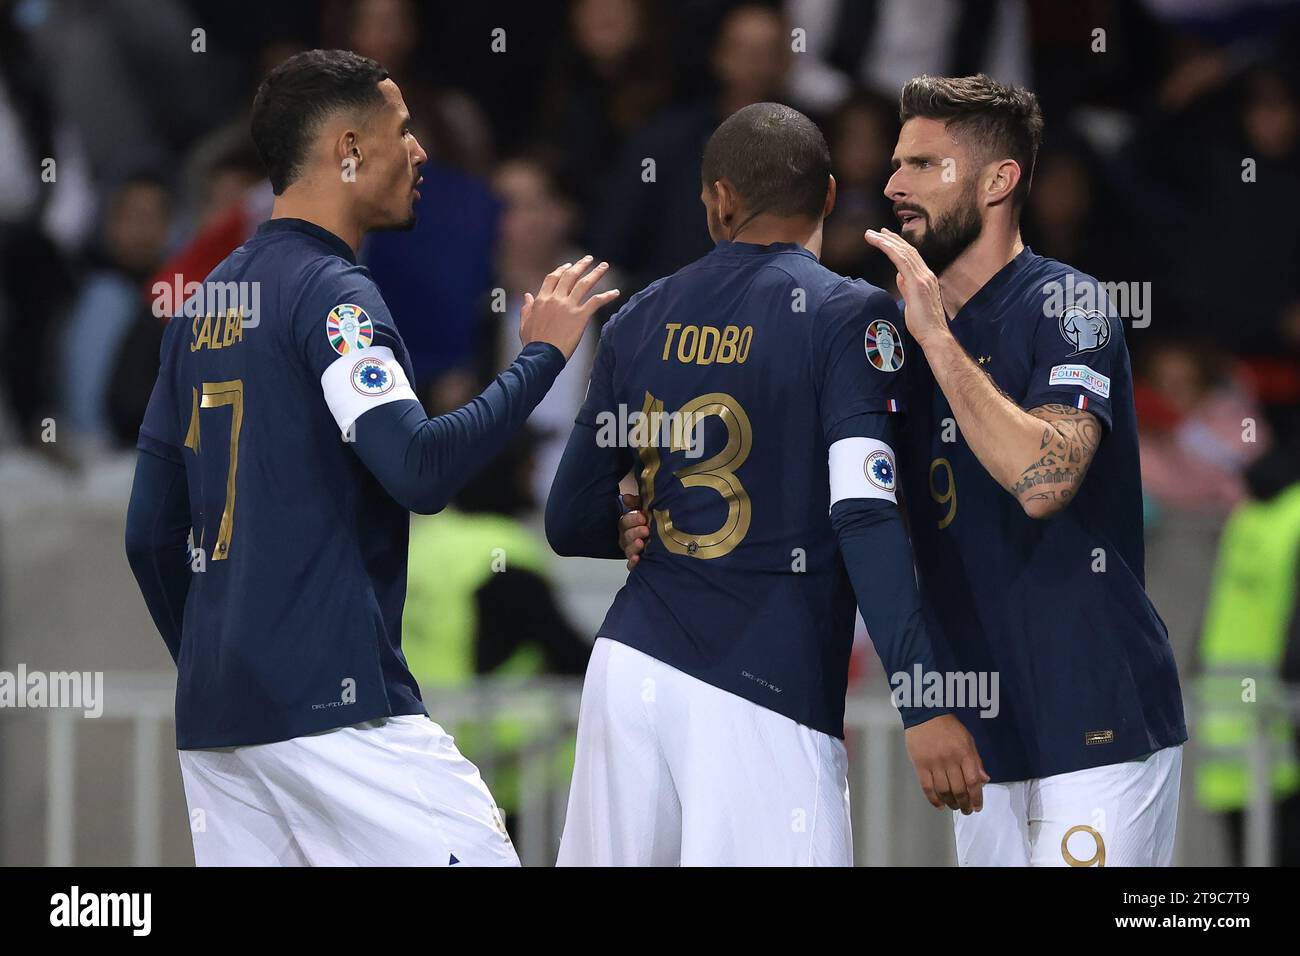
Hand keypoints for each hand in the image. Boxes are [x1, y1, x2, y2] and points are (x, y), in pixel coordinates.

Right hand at [520, 256, 619, 359]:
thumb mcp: (525, 323)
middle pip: (570, 276)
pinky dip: (607, 296)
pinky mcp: (580, 316)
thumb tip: (527, 295)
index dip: (561, 270)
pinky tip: (616, 293)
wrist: (542, 355)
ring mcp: (568, 306)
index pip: (552, 278)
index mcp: (542, 299)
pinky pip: (596, 301)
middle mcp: (556, 299)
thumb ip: (527, 308)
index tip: (569, 265)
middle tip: (589, 258)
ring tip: (604, 266)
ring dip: (596, 273)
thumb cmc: (533, 343)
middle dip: (580, 265)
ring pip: (584, 284)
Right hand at [617, 494, 649, 569]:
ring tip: (641, 543)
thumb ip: (636, 503)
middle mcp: (627, 538)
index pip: (625, 522)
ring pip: (628, 550)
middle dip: (635, 532)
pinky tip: (638, 559)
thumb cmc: (651, 521)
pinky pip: (631, 565)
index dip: (632, 519)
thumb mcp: (645, 509)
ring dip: (634, 546)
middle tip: (646, 529)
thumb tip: (626, 497)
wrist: (664, 537)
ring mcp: (631, 551)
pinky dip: (633, 562)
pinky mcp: (636, 562)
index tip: (643, 517)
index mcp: (627, 525)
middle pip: (626, 536)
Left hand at [864, 227, 948, 348]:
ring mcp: (923, 277)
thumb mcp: (912, 301)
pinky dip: (890, 249)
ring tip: (872, 235)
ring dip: (886, 242)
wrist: (934, 335)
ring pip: (903, 252)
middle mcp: (926, 274)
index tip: (886, 238)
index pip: (911, 256)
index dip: (898, 245)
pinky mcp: (917, 283)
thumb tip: (900, 277)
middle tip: (876, 232)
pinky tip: (881, 244)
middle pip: (907, 250)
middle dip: (891, 239)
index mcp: (925, 278)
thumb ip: (906, 287)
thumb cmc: (923, 324)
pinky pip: (902, 260)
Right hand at [903, 714, 988, 814]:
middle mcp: (950, 760)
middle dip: (964, 804)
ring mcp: (934, 763)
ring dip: (950, 803)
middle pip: (958, 789)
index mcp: (964, 753)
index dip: (976, 797)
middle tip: (965, 810)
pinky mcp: (920, 765)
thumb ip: (976, 761)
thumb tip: (985, 780)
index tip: (977, 807)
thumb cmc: (949, 727)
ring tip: (953, 807)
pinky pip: (927, 787)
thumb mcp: (968, 740)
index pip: (973, 781)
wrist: (925, 715)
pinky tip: (939, 805)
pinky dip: (934, 799)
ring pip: (944, 790)